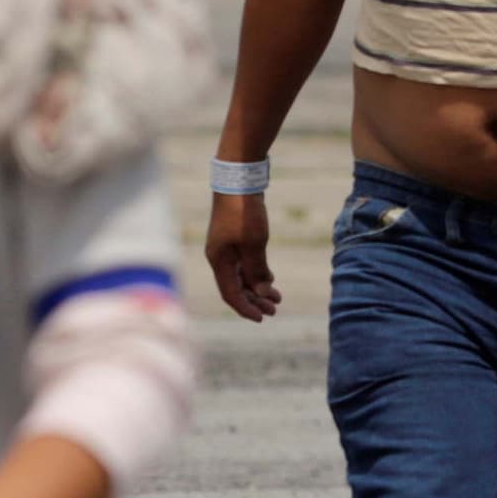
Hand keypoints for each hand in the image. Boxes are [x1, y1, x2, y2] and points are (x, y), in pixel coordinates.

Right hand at [205, 190, 277, 321]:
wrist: (239, 178)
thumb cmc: (244, 211)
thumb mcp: (254, 243)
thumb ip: (257, 269)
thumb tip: (261, 291)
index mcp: (219, 261)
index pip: (230, 294)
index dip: (246, 308)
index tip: (263, 318)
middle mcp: (220, 256)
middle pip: (236, 287)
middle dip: (255, 300)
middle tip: (275, 309)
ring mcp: (226, 246)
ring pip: (241, 275)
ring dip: (258, 287)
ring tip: (277, 297)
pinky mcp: (234, 236)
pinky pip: (244, 262)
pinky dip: (256, 272)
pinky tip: (270, 278)